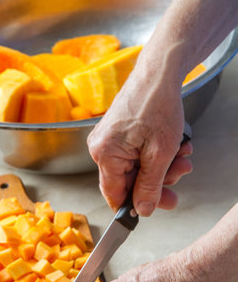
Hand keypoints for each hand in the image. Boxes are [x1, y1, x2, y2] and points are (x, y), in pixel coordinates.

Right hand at [88, 64, 192, 215]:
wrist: (158, 71)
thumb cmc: (158, 104)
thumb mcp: (160, 154)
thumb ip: (150, 186)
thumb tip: (142, 210)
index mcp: (104, 154)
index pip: (114, 194)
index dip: (134, 206)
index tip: (152, 208)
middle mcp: (100, 147)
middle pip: (127, 181)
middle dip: (157, 182)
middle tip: (178, 177)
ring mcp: (108, 139)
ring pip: (135, 168)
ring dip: (161, 167)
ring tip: (181, 156)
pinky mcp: (117, 133)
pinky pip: (135, 154)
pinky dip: (155, 155)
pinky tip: (173, 147)